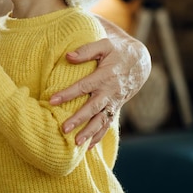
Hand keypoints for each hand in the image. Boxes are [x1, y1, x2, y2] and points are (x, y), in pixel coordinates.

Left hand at [50, 32, 150, 147]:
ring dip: (89, 132)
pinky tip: (88, 147)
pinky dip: (99, 136)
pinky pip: (107, 124)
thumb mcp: (105, 45)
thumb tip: (67, 56)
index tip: (52, 100)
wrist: (140, 62)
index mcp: (106, 75)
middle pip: (93, 107)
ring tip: (76, 143)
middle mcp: (110, 91)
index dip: (68, 93)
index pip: (84, 86)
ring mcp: (114, 102)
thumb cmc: (117, 51)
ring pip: (101, 120)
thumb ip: (87, 50)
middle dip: (79, 119)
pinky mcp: (115, 108)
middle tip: (63, 129)